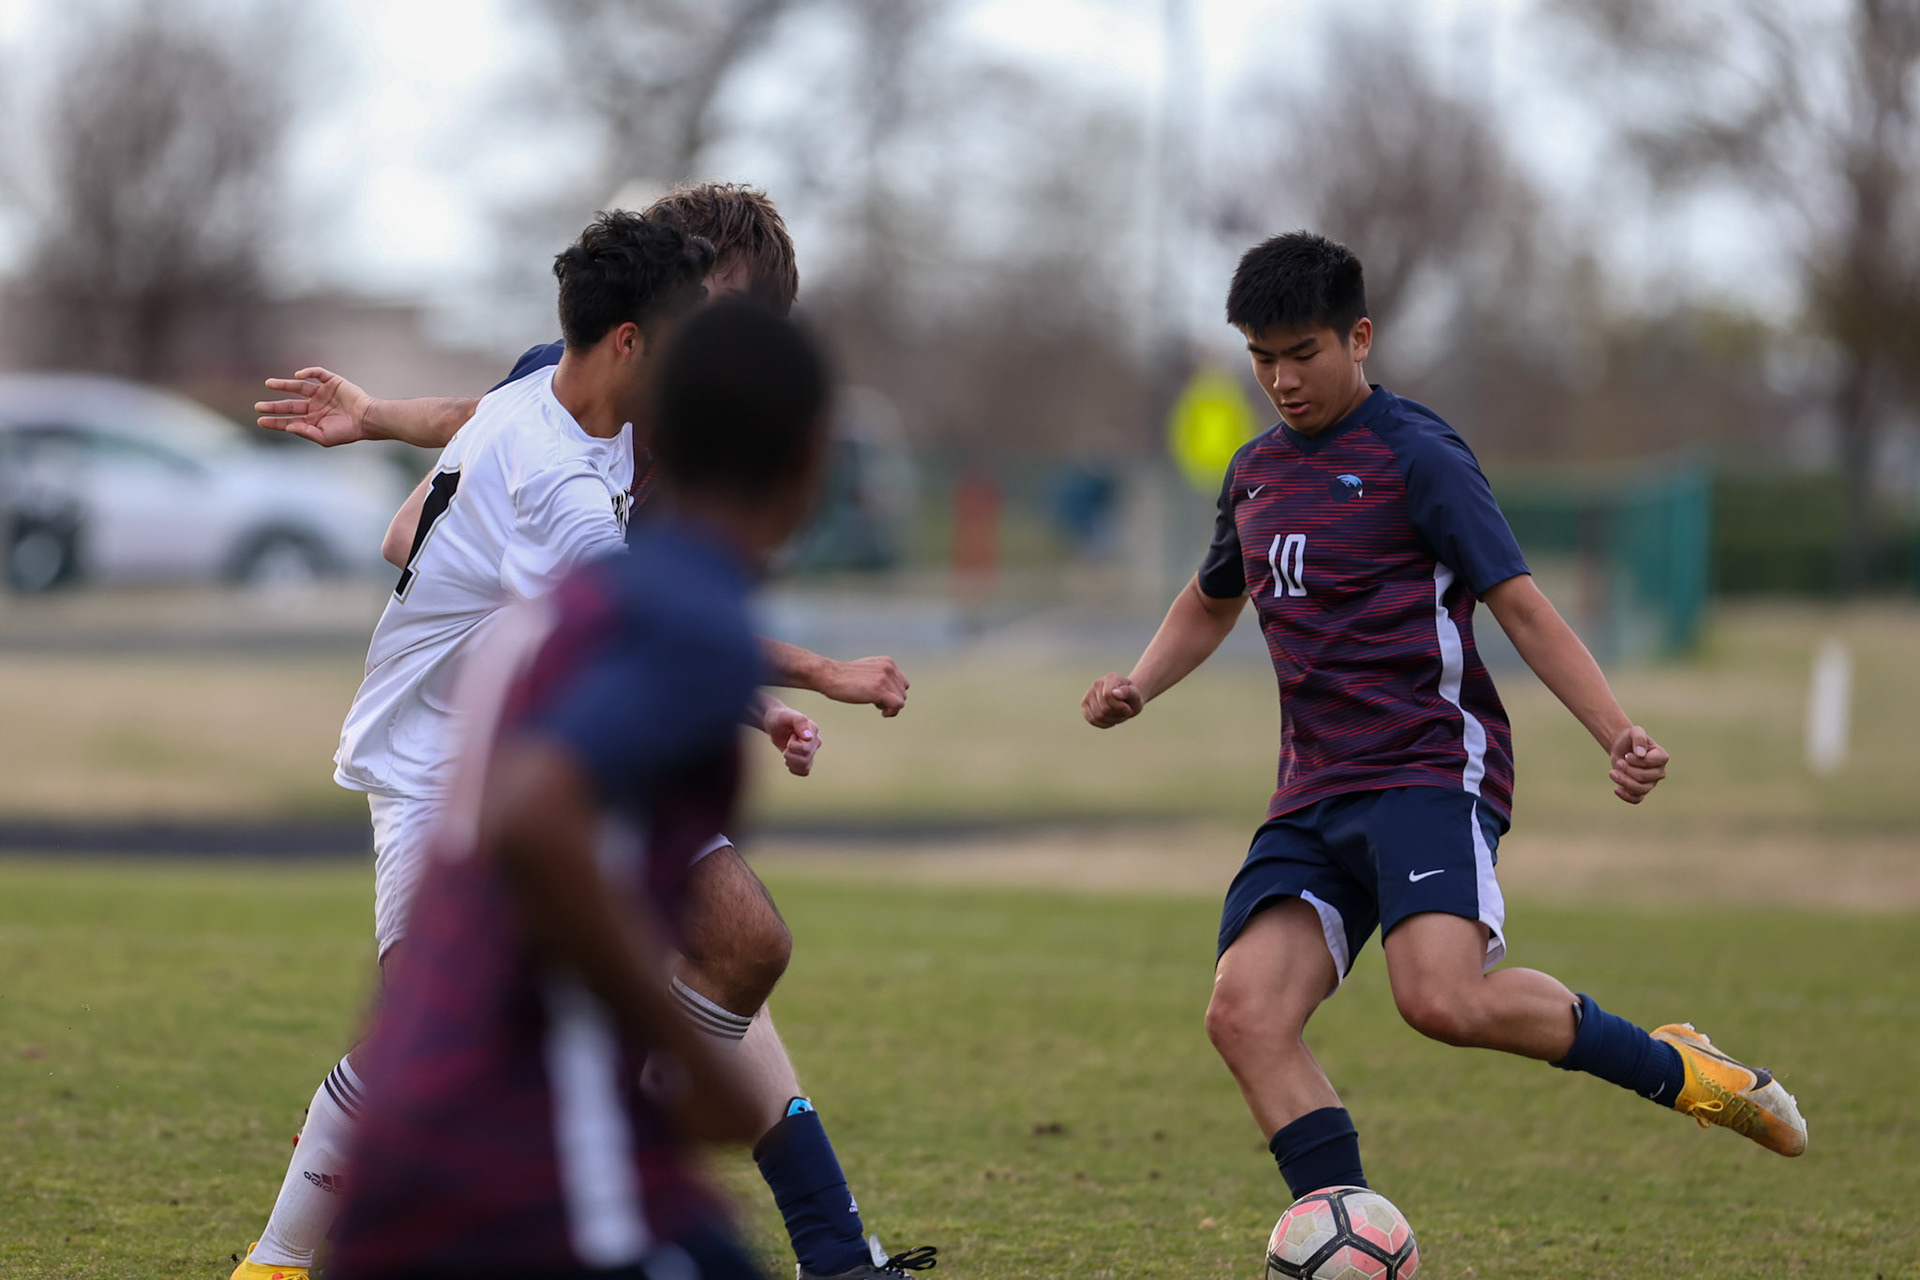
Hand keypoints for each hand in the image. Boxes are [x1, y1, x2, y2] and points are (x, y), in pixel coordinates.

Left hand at [256, 367, 375, 445]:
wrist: (367, 419)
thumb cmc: (348, 432)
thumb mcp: (324, 437)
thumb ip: (305, 432)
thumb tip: (288, 426)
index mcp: (313, 420)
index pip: (289, 420)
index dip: (275, 421)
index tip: (260, 420)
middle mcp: (316, 406)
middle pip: (290, 404)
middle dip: (274, 406)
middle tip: (257, 406)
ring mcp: (323, 393)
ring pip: (299, 387)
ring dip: (284, 385)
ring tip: (268, 384)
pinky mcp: (332, 382)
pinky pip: (317, 374)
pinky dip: (307, 373)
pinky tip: (298, 376)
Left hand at [764, 705, 821, 776]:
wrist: (775, 725)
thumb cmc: (781, 718)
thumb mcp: (787, 716)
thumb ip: (799, 722)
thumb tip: (809, 737)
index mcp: (813, 730)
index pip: (806, 748)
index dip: (792, 745)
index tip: (790, 735)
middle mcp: (815, 742)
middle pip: (805, 760)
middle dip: (789, 754)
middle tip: (786, 745)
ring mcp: (812, 751)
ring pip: (805, 767)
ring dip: (791, 762)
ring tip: (787, 752)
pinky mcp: (806, 759)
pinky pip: (804, 771)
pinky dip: (794, 768)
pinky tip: (789, 760)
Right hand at [816, 656, 908, 716]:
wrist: (829, 676)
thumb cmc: (844, 677)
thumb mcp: (867, 670)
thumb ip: (881, 676)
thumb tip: (891, 692)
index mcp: (887, 662)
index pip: (902, 683)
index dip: (893, 693)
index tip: (880, 697)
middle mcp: (889, 667)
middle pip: (903, 693)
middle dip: (891, 700)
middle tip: (875, 702)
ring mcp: (884, 678)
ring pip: (901, 700)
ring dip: (889, 706)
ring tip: (874, 704)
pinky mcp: (879, 690)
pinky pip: (898, 705)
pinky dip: (891, 712)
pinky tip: (881, 712)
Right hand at [1082, 672, 1144, 727]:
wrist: (1126, 700)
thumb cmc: (1132, 698)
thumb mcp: (1136, 696)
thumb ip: (1128, 692)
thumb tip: (1114, 693)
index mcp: (1111, 678)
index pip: (1108, 696)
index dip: (1119, 706)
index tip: (1128, 707)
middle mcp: (1097, 683)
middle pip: (1104, 708)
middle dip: (1117, 714)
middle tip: (1123, 711)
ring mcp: (1089, 694)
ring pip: (1098, 716)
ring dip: (1112, 720)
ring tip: (1117, 714)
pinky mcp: (1084, 704)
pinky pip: (1092, 720)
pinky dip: (1103, 723)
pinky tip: (1110, 719)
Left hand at [1607, 725, 1668, 803]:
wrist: (1622, 747)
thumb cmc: (1630, 738)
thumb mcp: (1635, 731)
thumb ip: (1639, 738)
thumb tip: (1640, 754)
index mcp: (1661, 757)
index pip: (1652, 763)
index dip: (1637, 761)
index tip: (1628, 755)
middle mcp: (1659, 771)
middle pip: (1644, 778)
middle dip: (1628, 770)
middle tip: (1619, 762)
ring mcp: (1651, 782)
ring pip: (1640, 789)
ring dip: (1624, 782)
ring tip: (1612, 772)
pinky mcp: (1641, 790)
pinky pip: (1637, 799)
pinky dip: (1626, 796)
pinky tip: (1616, 789)